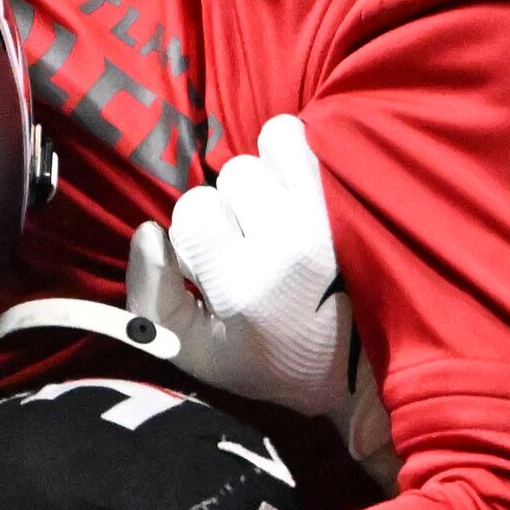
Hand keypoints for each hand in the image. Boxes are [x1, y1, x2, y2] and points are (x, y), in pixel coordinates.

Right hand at [125, 112, 350, 413]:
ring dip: (269, 176)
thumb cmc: (266, 360)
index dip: (198, 234)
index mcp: (246, 288)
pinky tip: (299, 189)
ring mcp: (331, 219)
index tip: (219, 263)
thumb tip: (149, 232)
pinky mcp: (356, 202)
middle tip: (256, 240)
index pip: (194, 211)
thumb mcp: (193, 351)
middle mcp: (290, 247)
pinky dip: (294, 153)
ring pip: (271, 149)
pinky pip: (307, 139)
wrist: (360, 371)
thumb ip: (151, 297)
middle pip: (235, 175)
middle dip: (236, 204)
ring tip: (281, 214)